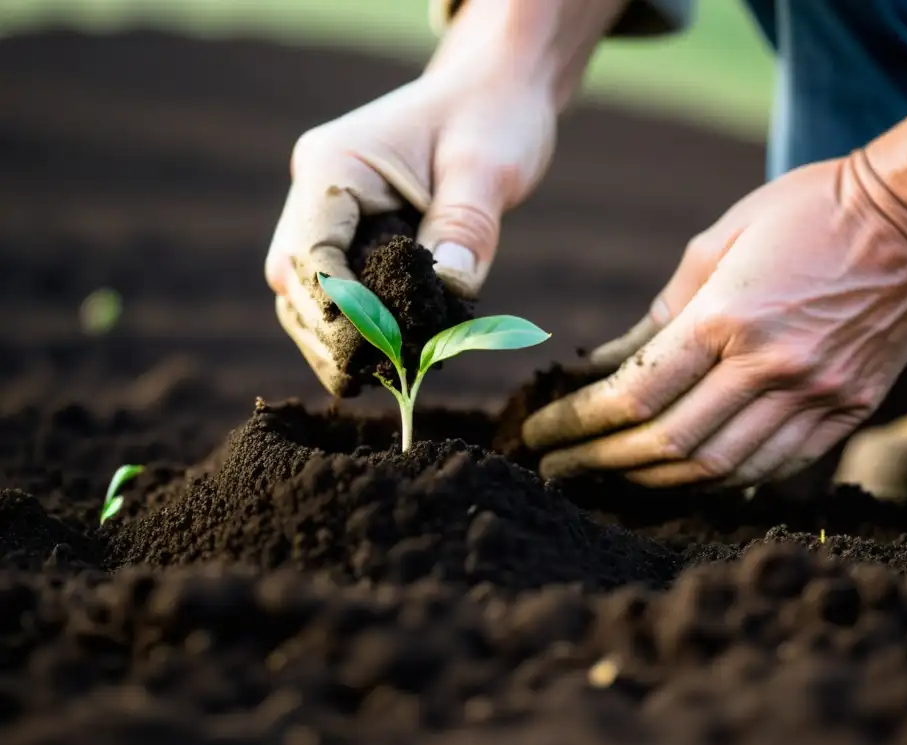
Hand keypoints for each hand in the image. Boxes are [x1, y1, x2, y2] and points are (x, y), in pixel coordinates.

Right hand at [265, 47, 555, 393]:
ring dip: (335, 335)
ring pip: (305, 290)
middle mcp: (317, 188)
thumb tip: (448, 292)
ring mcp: (328, 210)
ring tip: (378, 375)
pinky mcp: (351, 230)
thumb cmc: (492, 117)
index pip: (311, 253)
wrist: (494, 90)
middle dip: (329, 333)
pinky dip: (354, 323)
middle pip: (294, 279)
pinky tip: (385, 353)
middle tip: (376, 375)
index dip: (339, 310)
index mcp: (335, 165)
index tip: (380, 349)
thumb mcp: (489, 168)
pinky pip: (337, 286)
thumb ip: (465, 228)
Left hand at [522, 150, 906, 487]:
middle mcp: (770, 368)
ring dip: (652, 482)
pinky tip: (681, 479)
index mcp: (728, 318)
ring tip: (610, 479)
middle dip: (599, 463)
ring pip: (717, 469)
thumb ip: (658, 315)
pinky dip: (717, 482)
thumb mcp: (718, 242)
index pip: (634, 395)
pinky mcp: (844, 414)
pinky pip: (770, 469)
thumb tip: (604, 364)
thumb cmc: (808, 212)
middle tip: (557, 470)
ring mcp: (813, 397)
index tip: (540, 433)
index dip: (576, 424)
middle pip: (667, 444)